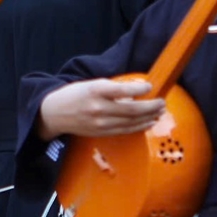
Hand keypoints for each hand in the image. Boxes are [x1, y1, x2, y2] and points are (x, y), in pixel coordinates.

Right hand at [37, 78, 164, 140]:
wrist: (55, 113)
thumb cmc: (75, 94)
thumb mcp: (91, 84)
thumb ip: (111, 88)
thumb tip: (136, 91)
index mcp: (95, 91)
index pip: (121, 90)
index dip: (138, 89)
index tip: (150, 85)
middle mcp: (98, 108)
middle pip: (131, 110)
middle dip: (150, 106)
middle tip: (161, 102)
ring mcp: (100, 123)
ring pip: (131, 122)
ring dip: (149, 117)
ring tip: (159, 111)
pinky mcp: (101, 132)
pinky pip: (125, 130)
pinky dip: (139, 127)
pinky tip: (149, 122)